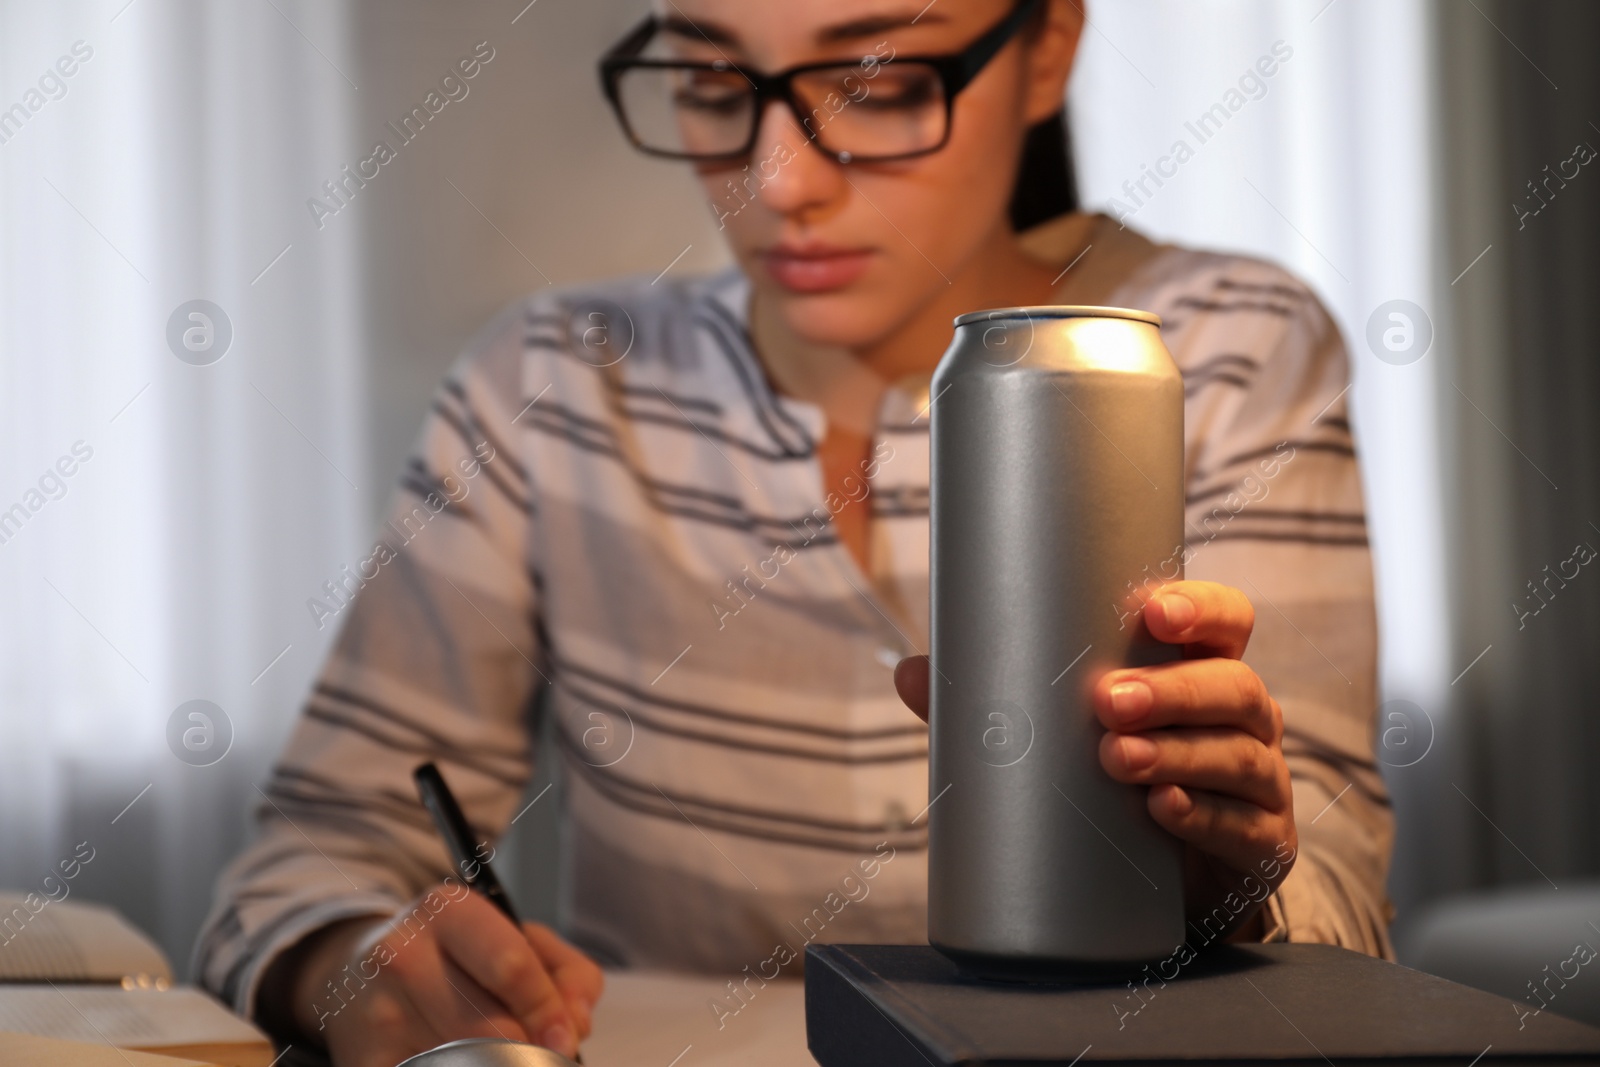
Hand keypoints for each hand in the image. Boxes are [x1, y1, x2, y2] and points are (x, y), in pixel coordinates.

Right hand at [285, 885, 602, 1066]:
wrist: (357, 977)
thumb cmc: (457, 959)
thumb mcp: (516, 939)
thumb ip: (567, 973)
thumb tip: (576, 1024)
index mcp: (449, 910)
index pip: (511, 966)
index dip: (547, 1010)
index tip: (565, 1038)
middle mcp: (404, 954)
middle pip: (491, 1026)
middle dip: (527, 1049)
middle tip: (540, 1055)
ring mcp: (378, 1012)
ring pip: (463, 1060)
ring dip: (494, 1062)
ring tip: (496, 1050)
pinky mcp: (363, 1060)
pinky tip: (460, 1057)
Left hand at [892, 580, 1295, 939]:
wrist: (1162, 888)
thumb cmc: (1111, 782)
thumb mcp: (1060, 736)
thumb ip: (995, 701)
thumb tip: (910, 673)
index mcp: (1201, 672)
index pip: (1228, 621)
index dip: (1201, 609)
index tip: (1153, 612)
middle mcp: (1244, 718)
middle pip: (1233, 686)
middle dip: (1171, 690)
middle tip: (1106, 702)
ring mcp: (1260, 781)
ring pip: (1240, 753)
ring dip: (1180, 753)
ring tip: (1118, 759)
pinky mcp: (1263, 845)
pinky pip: (1247, 826)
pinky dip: (1205, 815)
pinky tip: (1165, 809)